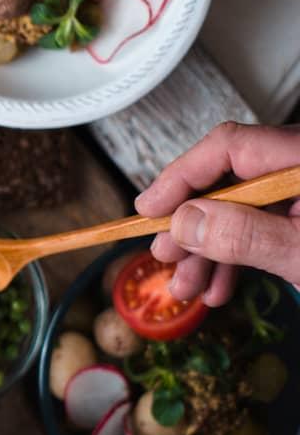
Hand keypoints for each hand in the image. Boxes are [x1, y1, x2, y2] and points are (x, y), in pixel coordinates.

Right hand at [135, 122, 299, 305]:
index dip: (181, 175)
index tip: (149, 209)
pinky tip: (218, 287)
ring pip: (239, 209)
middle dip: (192, 224)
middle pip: (228, 180)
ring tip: (187, 286)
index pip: (229, 147)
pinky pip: (259, 225)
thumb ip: (243, 234)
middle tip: (164, 253)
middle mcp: (298, 168)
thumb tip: (183, 222)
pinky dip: (235, 257)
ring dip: (207, 250)